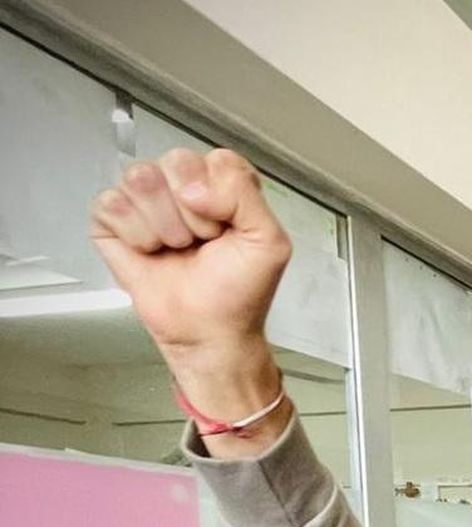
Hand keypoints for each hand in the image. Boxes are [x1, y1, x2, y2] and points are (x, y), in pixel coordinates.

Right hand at [90, 150, 290, 438]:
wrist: (207, 329)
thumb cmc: (239, 291)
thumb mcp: (269, 242)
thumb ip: (245, 196)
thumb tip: (192, 188)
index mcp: (223, 185)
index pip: (217, 160)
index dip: (222, 198)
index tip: (227, 230)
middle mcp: (184, 185)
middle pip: (176, 162)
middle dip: (192, 213)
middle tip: (201, 243)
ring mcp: (146, 200)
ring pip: (141, 178)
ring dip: (164, 225)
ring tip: (177, 249)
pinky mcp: (113, 219)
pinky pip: (111, 203)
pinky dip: (134, 235)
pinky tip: (149, 252)